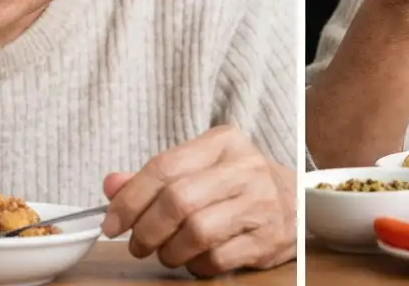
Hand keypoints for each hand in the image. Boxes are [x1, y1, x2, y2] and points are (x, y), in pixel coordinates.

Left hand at [100, 125, 295, 276]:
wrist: (296, 202)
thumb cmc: (236, 184)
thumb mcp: (199, 167)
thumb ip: (153, 177)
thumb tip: (112, 186)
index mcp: (222, 142)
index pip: (164, 167)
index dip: (130, 199)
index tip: (112, 222)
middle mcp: (245, 168)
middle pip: (178, 201)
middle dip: (146, 230)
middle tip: (137, 243)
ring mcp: (260, 203)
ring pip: (197, 232)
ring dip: (169, 251)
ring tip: (166, 252)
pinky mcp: (268, 238)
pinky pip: (217, 258)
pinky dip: (196, 265)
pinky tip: (194, 258)